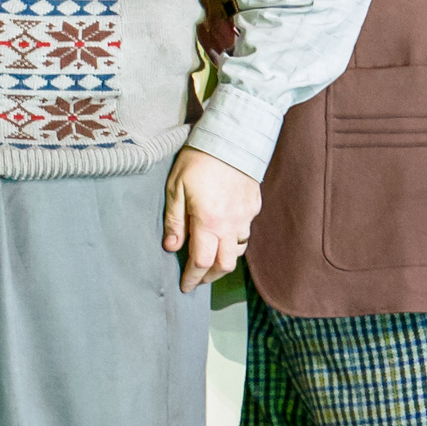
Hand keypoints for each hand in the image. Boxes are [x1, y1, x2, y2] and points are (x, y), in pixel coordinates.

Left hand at [162, 145, 259, 293]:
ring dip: (224, 260)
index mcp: (209, 222)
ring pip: (238, 251)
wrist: (232, 139)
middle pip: (224, 264)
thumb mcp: (176, 188)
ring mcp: (246, 217)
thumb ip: (174, 220)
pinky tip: (223, 236)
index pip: (201, 262)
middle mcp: (231, 224)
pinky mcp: (254, 207)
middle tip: (197, 279)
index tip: (185, 286)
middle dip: (210, 277)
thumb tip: (172, 247)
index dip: (193, 278)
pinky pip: (245, 232)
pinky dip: (234, 241)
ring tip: (210, 260)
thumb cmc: (198, 160)